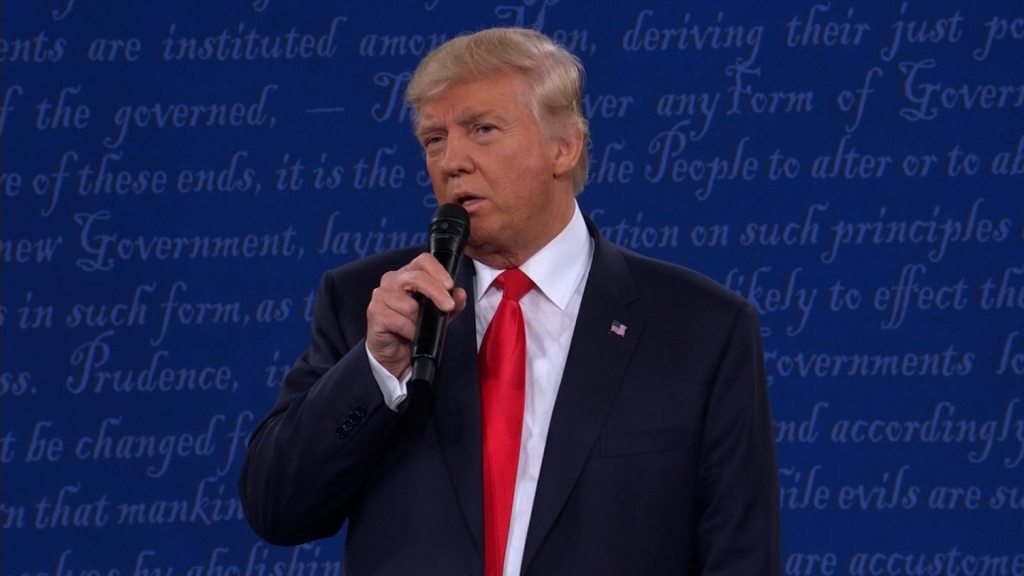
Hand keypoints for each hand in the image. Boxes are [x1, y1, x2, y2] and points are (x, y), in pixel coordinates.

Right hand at [366, 253, 467, 377]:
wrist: (395, 351)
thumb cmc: (415, 327)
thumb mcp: (439, 314)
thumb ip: (452, 303)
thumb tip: (460, 294)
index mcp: (408, 274)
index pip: (424, 260)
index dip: (438, 271)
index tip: (450, 286)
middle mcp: (392, 280)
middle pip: (417, 278)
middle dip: (436, 292)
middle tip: (449, 306)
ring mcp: (381, 295)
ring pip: (409, 305)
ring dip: (420, 321)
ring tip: (420, 328)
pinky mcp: (374, 312)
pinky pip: (400, 321)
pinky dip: (410, 331)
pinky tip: (410, 334)